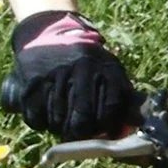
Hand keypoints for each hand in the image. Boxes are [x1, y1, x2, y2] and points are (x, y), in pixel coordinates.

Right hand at [8, 9, 141, 141]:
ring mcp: (55, 76)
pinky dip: (40, 122)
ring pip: (57, 123)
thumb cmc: (85, 60)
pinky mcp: (32, 83)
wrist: (49, 33)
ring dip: (59, 128)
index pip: (111, 109)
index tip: (103, 130)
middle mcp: (81, 70)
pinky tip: (45, 112)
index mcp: (105, 68)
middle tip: (79, 131)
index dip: (108, 126)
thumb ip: (124, 96)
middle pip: (82, 121)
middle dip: (81, 133)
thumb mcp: (108, 69)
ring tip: (62, 119)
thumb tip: (135, 123)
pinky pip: (36, 118)